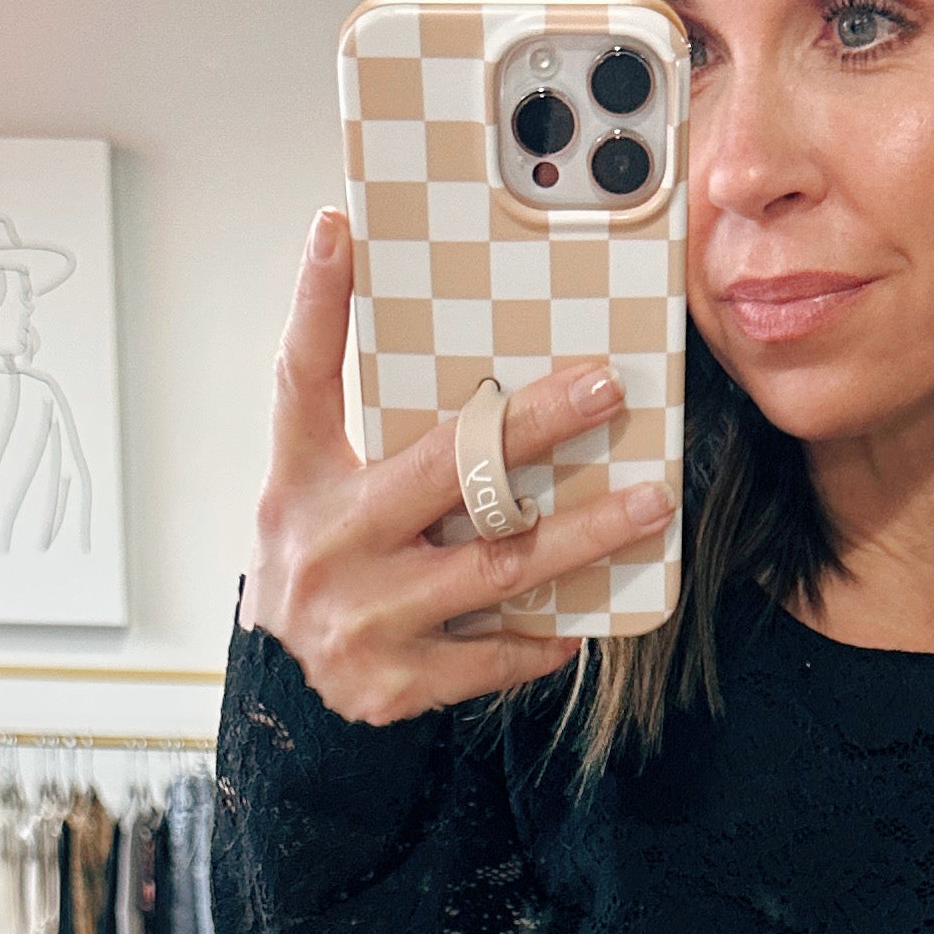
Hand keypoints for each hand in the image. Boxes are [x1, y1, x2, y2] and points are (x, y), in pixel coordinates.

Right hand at [242, 204, 674, 725]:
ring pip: (498, 565)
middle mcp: (328, 544)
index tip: (340, 231)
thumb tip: (478, 381)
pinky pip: (495, 649)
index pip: (301, 379)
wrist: (283, 702)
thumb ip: (375, 445)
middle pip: (444, 468)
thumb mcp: (317, 500)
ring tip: (650, 502)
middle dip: (533, 426)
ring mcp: (364, 617)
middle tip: (605, 389)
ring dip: (584, 532)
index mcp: (301, 483)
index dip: (316, 303)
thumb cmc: (322, 574)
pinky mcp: (398, 682)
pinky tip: (586, 615)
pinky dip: (544, 632)